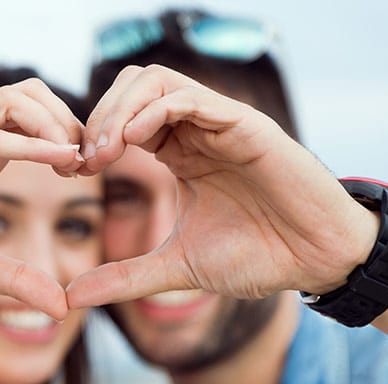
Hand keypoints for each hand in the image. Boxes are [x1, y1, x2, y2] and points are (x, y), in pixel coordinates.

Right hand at [0, 79, 83, 318]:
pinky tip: (58, 157)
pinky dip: (26, 143)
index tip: (88, 171)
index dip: (70, 136)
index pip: (38, 118)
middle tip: (86, 160)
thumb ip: (16, 281)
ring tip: (72, 157)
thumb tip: (61, 307)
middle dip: (70, 118)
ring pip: (15, 99)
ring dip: (53, 121)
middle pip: (34, 92)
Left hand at [68, 65, 379, 306]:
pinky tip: (133, 141)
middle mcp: (195, 130)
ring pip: (155, 81)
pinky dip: (155, 110)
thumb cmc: (257, 255)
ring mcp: (219, 124)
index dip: (90, 138)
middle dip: (97, 118)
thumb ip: (125, 277)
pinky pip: (191, 98)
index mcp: (179, 152)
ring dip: (119, 110)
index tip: (72, 173)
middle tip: (82, 161)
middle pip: (130, 87)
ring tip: (103, 151)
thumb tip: (72, 298)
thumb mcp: (176, 267)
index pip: (121, 118)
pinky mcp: (244, 125)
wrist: (315, 260)